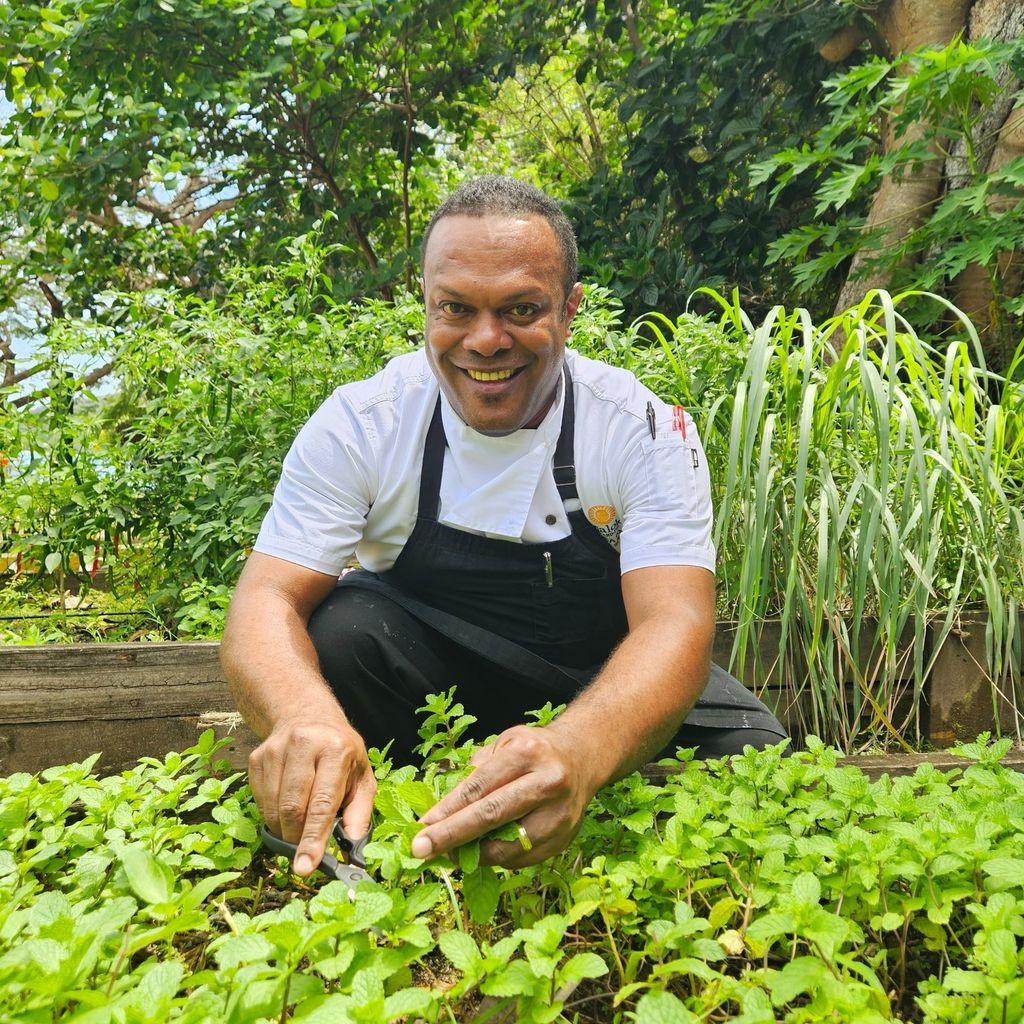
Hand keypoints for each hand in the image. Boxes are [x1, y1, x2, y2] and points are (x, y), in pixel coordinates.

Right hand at [248, 714, 376, 875]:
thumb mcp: (362, 775)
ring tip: (298, 828)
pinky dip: (273, 816)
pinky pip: (260, 801)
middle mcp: (304, 744)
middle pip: (293, 808)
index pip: (322, 803)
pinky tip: (286, 809)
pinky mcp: (258, 757)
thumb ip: (360, 811)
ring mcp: (276, 749)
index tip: (305, 867)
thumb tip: (351, 845)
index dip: (313, 838)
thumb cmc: (341, 752)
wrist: (308, 716)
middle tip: (304, 851)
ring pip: (273, 808)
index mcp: (336, 749)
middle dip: (296, 838)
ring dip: (284, 830)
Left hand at [410, 724, 595, 867]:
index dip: (448, 810)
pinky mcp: (565, 838)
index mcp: (527, 753)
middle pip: (492, 816)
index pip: (479, 787)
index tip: (422, 827)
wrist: (582, 757)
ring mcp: (560, 813)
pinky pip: (522, 858)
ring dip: (473, 854)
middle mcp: (547, 782)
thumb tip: (441, 811)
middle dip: (451, 836)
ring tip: (450, 852)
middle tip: (420, 850)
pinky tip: (482, 851)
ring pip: (508, 845)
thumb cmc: (533, 750)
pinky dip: (497, 858)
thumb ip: (476, 772)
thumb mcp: (504, 744)